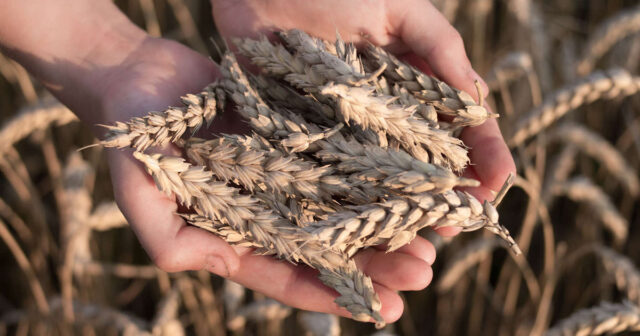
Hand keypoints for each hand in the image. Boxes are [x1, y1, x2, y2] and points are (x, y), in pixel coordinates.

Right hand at [99, 36, 433, 322]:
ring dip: (384, 223)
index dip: (335, 294)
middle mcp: (267, 211)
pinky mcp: (294, 139)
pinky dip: (371, 174)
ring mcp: (283, 176)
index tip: (383, 309)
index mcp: (235, 236)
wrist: (140, 80)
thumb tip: (207, 265)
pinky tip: (405, 181)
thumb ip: (168, 238)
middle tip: (422, 272)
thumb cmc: (134, 140)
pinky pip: (337, 160)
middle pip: (329, 245)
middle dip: (376, 263)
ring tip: (429, 238)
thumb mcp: (141, 194)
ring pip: (342, 206)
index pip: (290, 274)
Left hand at [212, 0, 515, 228]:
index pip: (456, 126)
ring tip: (412, 239)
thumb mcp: (401, 9)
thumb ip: (440, 51)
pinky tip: (353, 228)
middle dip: (440, 196)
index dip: (480, 155)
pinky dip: (337, 202)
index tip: (496, 184)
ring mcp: (340, 130)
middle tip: (454, 225)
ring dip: (395, 211)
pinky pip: (321, 173)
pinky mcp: (297, 136)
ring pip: (375, 179)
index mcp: (411, 85)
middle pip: (418, 163)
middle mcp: (380, 115)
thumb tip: (481, 101)